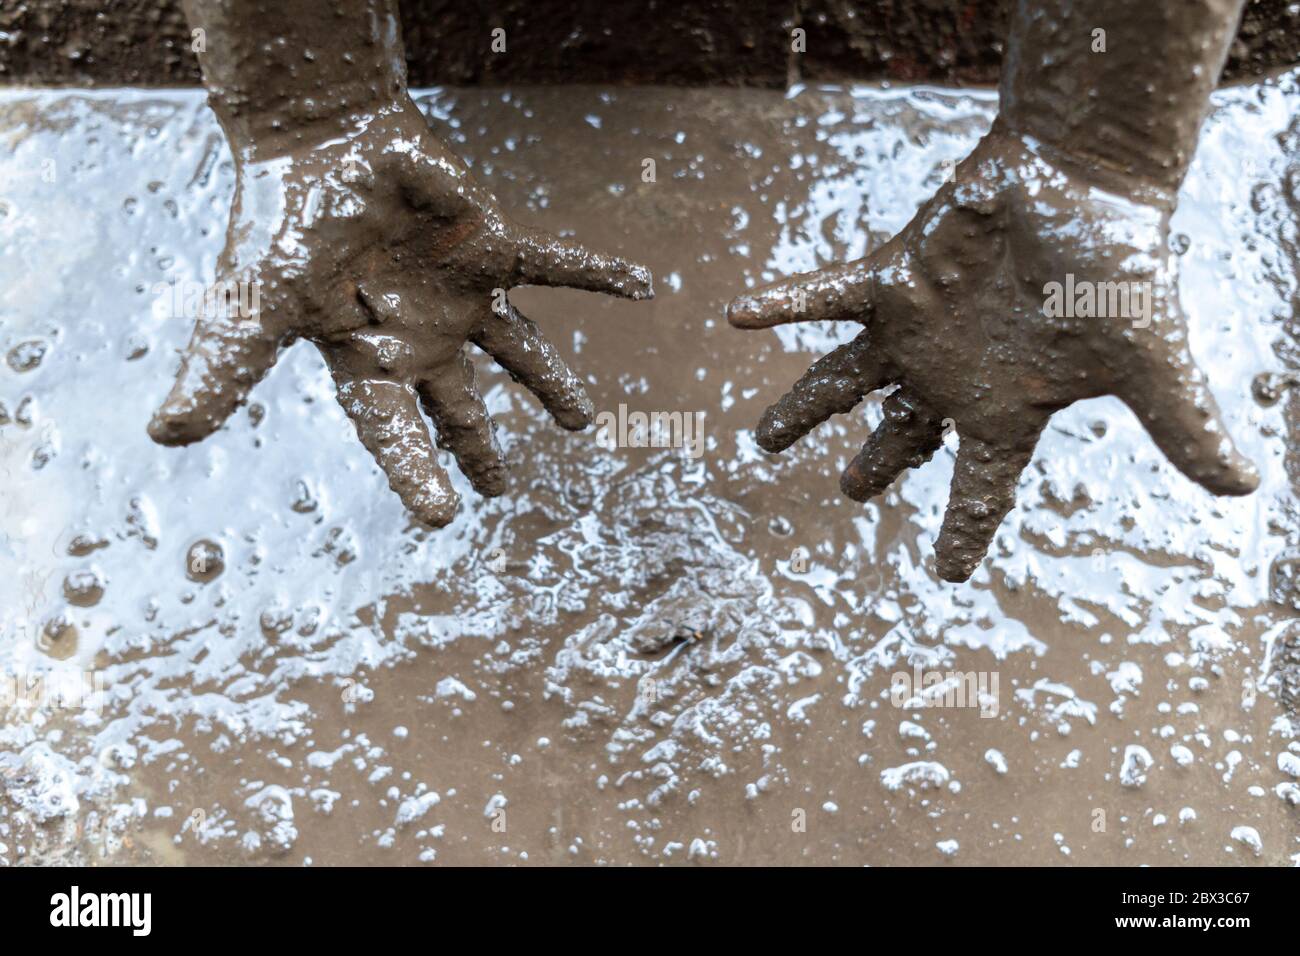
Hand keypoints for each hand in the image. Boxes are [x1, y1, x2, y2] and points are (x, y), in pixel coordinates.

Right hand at [150, 99, 650, 525]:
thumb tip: (166, 436)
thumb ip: (227, 369)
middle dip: (480, 450)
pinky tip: (643, 287)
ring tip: (580, 421)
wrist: (318, 139)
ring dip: (551, 383)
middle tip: (498, 491)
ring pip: (517, 350)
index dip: (417, 472)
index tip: (444, 517)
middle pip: (460, 408)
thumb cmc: (283, 221)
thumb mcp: (255, 304)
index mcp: (370, 358)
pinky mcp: (494, 247)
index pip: (395, 430)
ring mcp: (462, 295)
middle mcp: (422, 336)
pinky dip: (597, 275)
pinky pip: (555, 266)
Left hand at [727, 124, 1257, 581]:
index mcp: (1002, 408)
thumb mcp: (1145, 361)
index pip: (980, 489)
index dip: (963, 532)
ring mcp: (914, 331)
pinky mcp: (890, 279)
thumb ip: (1179, 424)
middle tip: (849, 492)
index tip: (942, 574)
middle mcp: (949, 376)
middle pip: (900, 438)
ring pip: (844, 381)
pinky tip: (737, 314)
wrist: (1085, 179)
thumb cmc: (1115, 268)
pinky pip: (823, 297)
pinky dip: (783, 304)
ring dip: (802, 409)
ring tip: (760, 439)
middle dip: (872, 465)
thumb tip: (1245, 488)